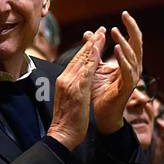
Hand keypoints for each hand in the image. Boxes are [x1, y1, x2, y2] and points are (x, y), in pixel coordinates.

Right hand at [46, 28, 100, 149]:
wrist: (61, 134)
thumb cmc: (68, 121)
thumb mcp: (70, 99)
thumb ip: (73, 88)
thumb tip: (78, 81)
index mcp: (64, 81)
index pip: (77, 61)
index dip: (86, 49)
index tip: (95, 39)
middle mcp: (65, 79)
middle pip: (79, 57)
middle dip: (91, 43)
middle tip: (100, 30)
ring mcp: (70, 84)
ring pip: (82, 61)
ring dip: (93, 46)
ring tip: (102, 35)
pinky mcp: (76, 90)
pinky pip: (85, 72)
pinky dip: (91, 60)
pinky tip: (98, 52)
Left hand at [91, 11, 142, 134]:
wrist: (98, 113)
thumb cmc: (98, 91)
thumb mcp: (94, 66)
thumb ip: (94, 50)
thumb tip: (90, 33)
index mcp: (127, 62)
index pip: (132, 41)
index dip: (129, 27)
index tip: (124, 13)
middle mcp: (133, 68)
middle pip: (137, 45)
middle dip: (132, 29)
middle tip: (126, 15)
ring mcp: (131, 78)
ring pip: (133, 57)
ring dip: (125, 43)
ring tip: (116, 32)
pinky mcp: (126, 88)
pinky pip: (127, 72)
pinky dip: (123, 60)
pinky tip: (117, 50)